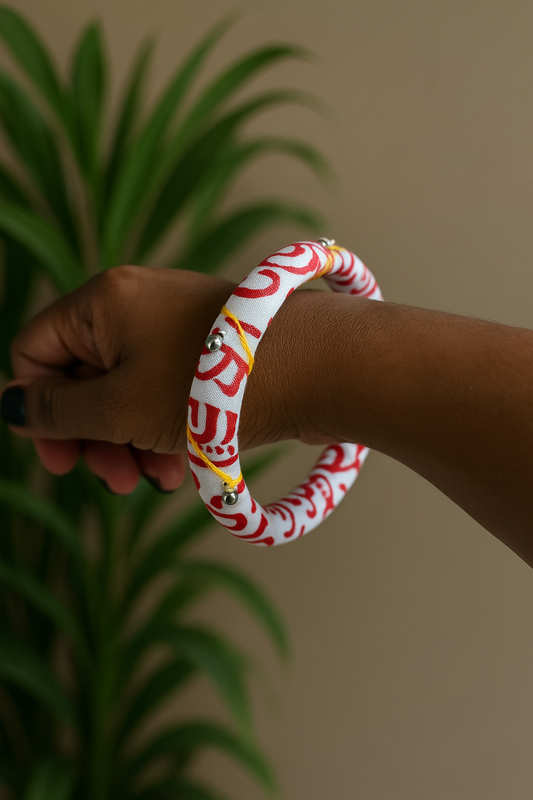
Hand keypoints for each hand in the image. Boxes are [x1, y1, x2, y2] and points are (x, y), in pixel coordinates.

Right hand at [0, 266, 245, 494]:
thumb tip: (11, 405)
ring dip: (130, 440)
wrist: (317, 369)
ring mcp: (177, 325)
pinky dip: (164, 428)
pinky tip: (179, 466)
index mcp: (102, 302)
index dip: (38, 411)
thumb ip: (56, 410)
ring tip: (154, 478)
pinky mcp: (209, 350)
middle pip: (84, 376)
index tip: (64, 462)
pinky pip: (166, 391)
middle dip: (93, 436)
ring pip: (128, 390)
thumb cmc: (212, 387)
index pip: (35, 351)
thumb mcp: (118, 407)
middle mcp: (136, 304)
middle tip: (114, 479)